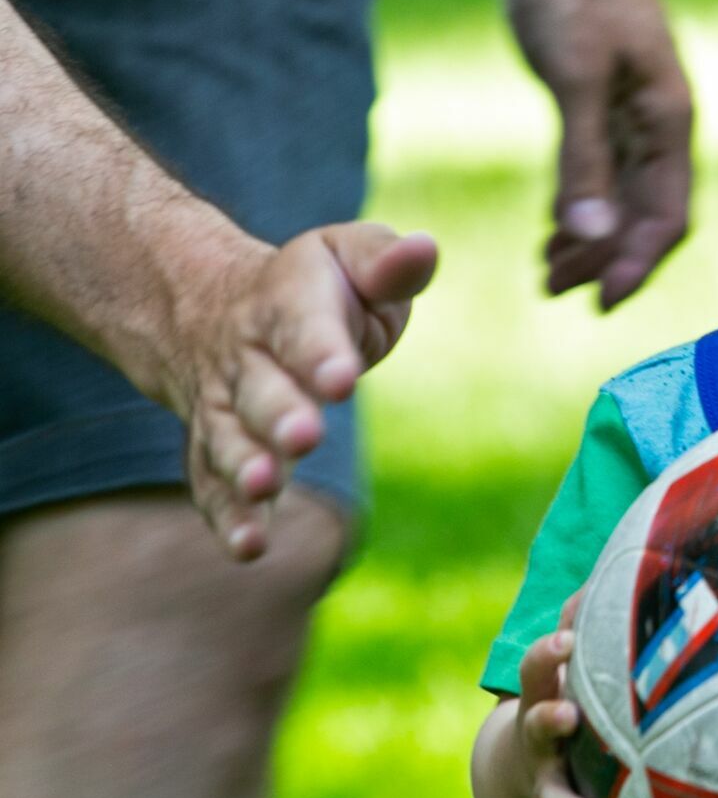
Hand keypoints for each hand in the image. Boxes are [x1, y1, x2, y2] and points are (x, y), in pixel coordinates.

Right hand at [166, 222, 436, 560]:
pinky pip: (213, 485)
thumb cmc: (315, 286)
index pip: (303, 328)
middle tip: (304, 437)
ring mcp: (226, 408)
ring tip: (264, 486)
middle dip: (280, 415)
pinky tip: (250, 548)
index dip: (321, 352)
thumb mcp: (349, 255)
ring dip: (245, 467)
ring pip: (228, 440)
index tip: (342, 377)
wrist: (211, 305)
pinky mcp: (215, 449)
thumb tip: (426, 249)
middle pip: (261, 390)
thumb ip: (386, 261)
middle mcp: (248, 360)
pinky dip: (229, 517)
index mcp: (287, 305)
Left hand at [505, 0, 692, 309]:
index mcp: (668, 118)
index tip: (599, 303)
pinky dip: (581, 201)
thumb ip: (584, 157)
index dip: (636, 264)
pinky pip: (603, 166)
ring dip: (590, 237)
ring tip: (546, 272)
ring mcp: (633, 106)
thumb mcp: (575, 74)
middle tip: (554, 292)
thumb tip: (591, 236)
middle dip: (607, 259)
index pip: (665, 215)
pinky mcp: (604, 91)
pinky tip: (551, 224)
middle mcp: (659, 120)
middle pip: (645, 213)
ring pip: (623, 194)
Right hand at [513, 592, 618, 797]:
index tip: (571, 638)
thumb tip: (632, 552)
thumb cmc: (573, 688)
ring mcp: (552, 780)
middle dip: (550, 719)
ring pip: (553, 792)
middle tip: (567, 714)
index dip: (552, 652)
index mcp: (549, 690)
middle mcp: (544, 738)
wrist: (533, 760)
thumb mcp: (578, 655)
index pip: (541, 666)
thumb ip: (596, 614)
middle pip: (540, 725)